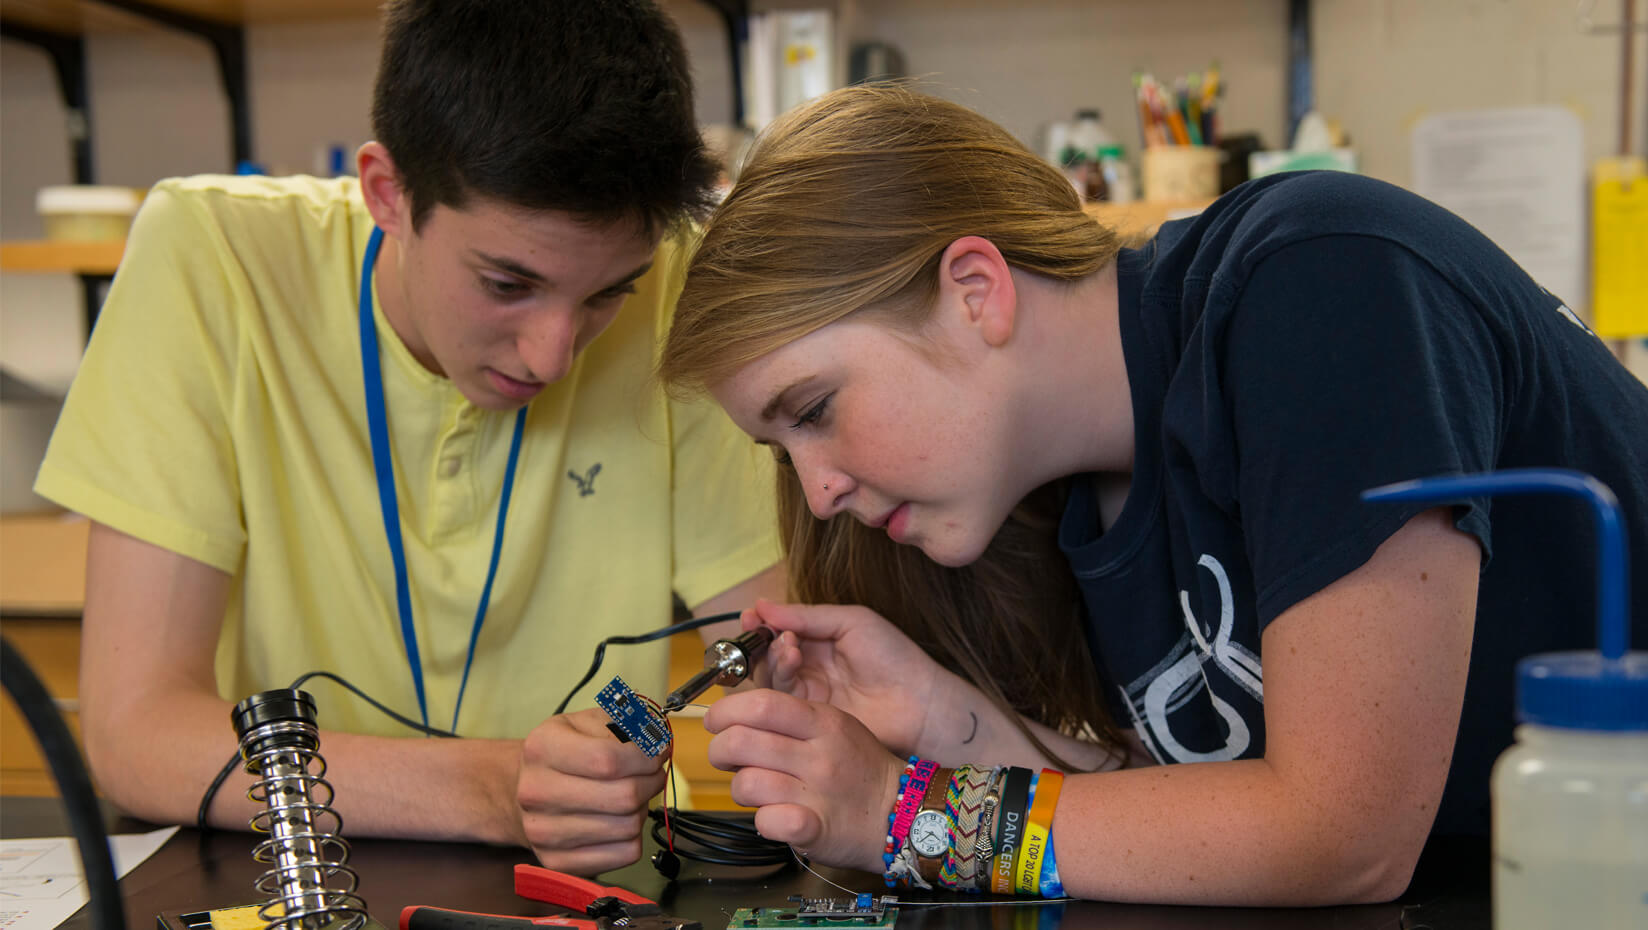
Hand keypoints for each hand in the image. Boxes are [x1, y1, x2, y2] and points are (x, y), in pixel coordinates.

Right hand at [515, 708, 666, 874]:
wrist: (523, 791)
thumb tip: (659, 739)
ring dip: (642, 809)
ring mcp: (543, 832)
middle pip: (623, 797)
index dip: (646, 757)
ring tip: (632, 795)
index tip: (658, 752)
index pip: (609, 760)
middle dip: (651, 782)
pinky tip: (620, 819)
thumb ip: (627, 723)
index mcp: (542, 748)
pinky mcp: (557, 862)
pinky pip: (624, 855)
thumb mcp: (588, 722)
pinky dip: (634, 837)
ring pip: (628, 827)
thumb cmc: (566, 753)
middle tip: (653, 774)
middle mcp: (535, 792)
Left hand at [705, 688, 903, 873]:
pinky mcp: (817, 830)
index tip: (715, 721)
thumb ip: (789, 717)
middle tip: (726, 758)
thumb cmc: (858, 768)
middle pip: (741, 742)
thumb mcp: (834, 725)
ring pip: (746, 783)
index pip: (761, 704)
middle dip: (719, 750)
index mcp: (822, 722)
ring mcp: (818, 793)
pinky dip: (763, 821)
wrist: (903, 813)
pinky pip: (767, 822)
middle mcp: (819, 755)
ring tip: (757, 790)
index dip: (725, 710)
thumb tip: (734, 717)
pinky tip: (775, 817)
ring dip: (741, 788)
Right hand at [742, 600, 969, 757]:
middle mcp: (808, 669)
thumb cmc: (894, 656)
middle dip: (761, 641)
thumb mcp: (851, 622)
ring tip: (789, 645)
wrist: (919, 702)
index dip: (761, 624)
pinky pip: (780, 701)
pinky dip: (779, 677)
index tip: (751, 615)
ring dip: (772, 656)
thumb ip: (807, 616)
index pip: (778, 632)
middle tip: (764, 630)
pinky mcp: (808, 718)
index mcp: (818, 643)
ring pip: (769, 678)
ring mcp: (807, 695)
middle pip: (767, 657)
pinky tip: (793, 659)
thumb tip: (762, 604)